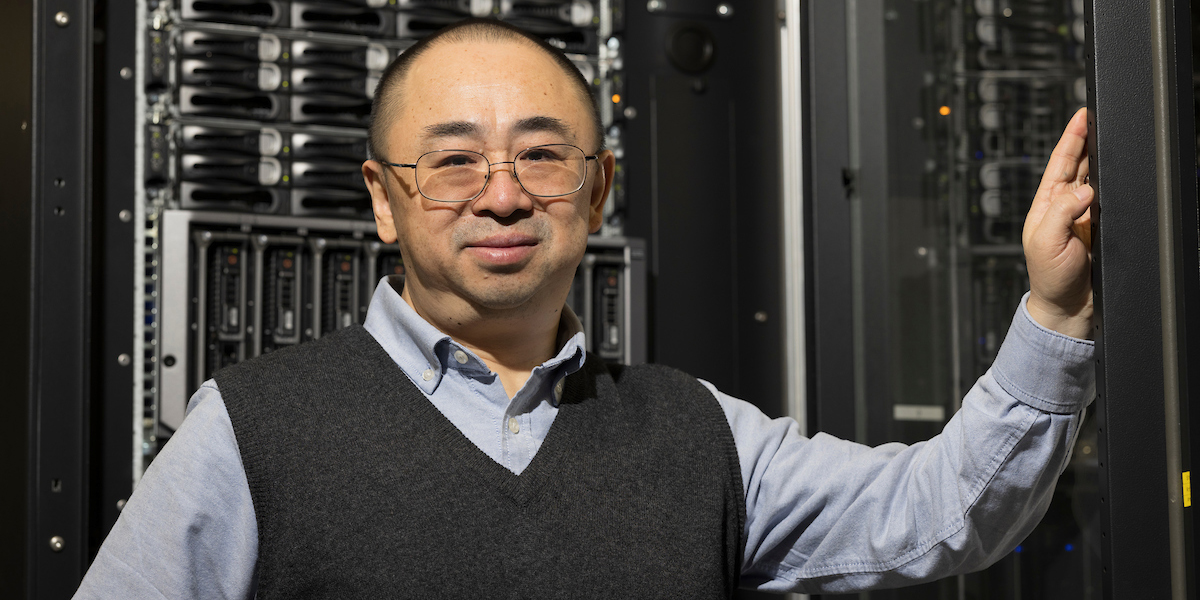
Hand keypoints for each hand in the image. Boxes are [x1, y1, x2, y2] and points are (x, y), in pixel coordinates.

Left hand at [1022, 107, 1093, 339]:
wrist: (1067, 306)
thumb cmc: (1049, 278)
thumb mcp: (1047, 242)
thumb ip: (1062, 213)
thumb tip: (1084, 190)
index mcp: (1046, 204)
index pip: (1060, 163)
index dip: (1071, 138)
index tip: (1081, 115)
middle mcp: (1065, 205)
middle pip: (1080, 164)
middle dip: (1088, 138)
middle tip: (1098, 114)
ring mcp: (1084, 215)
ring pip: (1096, 178)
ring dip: (1102, 157)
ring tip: (1108, 133)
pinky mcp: (1101, 226)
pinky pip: (1111, 199)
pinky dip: (1115, 183)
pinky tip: (1119, 170)